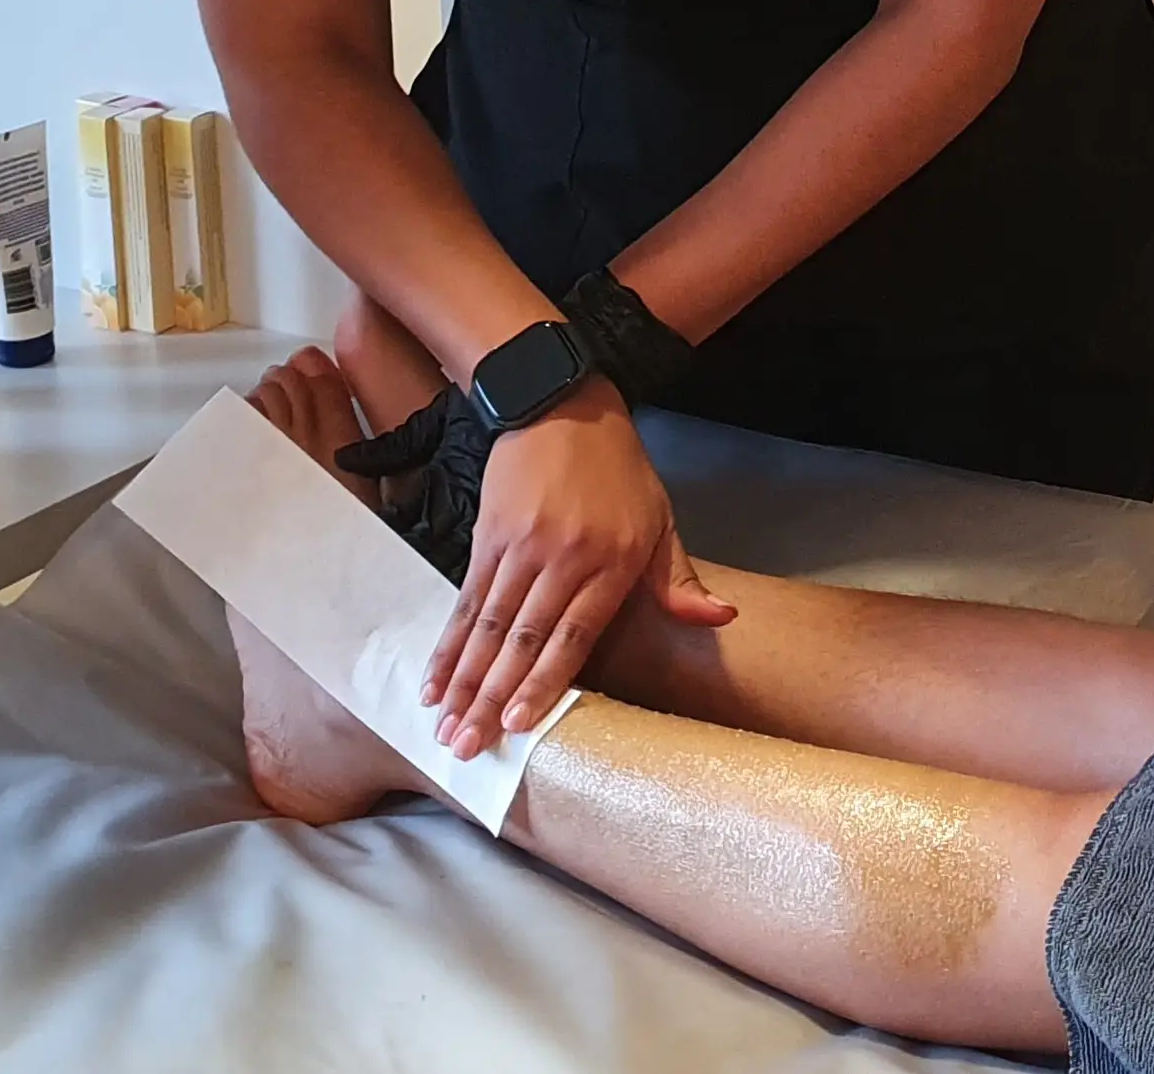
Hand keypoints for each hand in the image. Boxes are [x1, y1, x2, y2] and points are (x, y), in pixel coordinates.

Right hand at [425, 378, 734, 755]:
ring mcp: (519, 548)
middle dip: (490, 699)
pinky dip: (448, 643)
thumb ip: (679, 580)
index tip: (518, 725)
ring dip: (462, 681)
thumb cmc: (620, 471)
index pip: (573, 636)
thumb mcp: (662, 521)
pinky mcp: (487, 538)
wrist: (562, 405)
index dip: (542, 682)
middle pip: (522, 640)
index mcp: (611, 563)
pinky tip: (433, 679)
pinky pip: (466, 601)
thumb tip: (721, 618)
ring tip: (443, 727)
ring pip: (488, 627)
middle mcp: (561, 559)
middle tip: (465, 747)